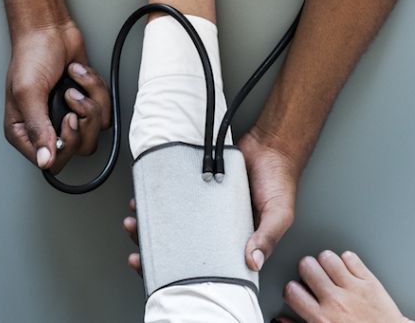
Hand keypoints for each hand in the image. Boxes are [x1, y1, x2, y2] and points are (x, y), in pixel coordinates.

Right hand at [4, 21, 110, 171]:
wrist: (50, 29)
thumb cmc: (31, 55)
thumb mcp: (28, 93)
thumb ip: (37, 129)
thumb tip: (45, 160)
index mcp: (24, 132)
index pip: (51, 162)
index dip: (66, 145)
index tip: (68, 120)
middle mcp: (46, 128)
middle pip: (78, 149)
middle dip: (82, 120)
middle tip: (71, 99)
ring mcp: (68, 116)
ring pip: (94, 131)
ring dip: (90, 101)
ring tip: (73, 84)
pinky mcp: (85, 103)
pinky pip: (104, 110)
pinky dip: (95, 89)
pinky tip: (79, 75)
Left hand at [122, 121, 302, 277]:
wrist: (272, 144)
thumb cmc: (279, 181)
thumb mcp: (280, 213)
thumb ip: (267, 236)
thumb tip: (253, 260)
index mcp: (235, 242)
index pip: (204, 264)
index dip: (179, 270)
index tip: (158, 270)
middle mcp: (217, 228)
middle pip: (180, 245)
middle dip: (153, 246)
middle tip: (136, 238)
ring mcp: (206, 208)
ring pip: (172, 221)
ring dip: (151, 222)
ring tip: (135, 218)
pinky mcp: (198, 187)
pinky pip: (175, 195)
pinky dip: (160, 198)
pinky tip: (147, 198)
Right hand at [275, 251, 412, 322]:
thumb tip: (281, 321)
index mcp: (321, 318)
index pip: (292, 290)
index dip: (292, 289)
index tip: (297, 291)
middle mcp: (335, 301)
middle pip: (307, 266)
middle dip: (306, 269)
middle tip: (312, 276)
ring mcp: (353, 289)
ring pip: (328, 258)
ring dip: (326, 262)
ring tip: (329, 271)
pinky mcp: (370, 282)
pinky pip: (351, 258)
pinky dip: (347, 261)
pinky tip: (347, 270)